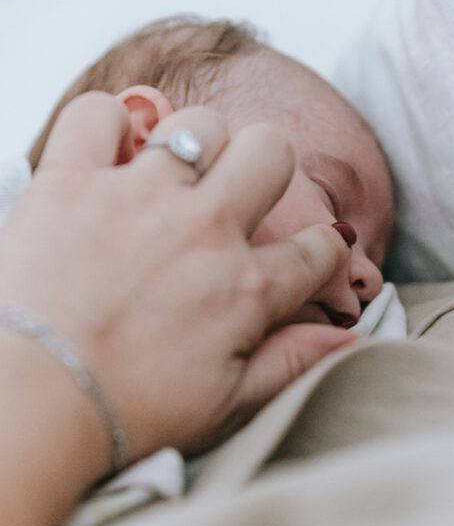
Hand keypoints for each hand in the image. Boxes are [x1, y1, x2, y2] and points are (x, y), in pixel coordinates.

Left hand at [0, 92, 353, 472]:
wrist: (34, 404)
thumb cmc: (128, 412)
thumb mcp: (227, 402)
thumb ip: (292, 362)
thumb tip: (347, 340)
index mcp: (246, 289)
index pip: (318, 248)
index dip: (323, 255)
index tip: (306, 264)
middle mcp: (204, 230)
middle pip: (270, 151)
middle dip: (266, 170)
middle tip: (237, 201)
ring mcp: (138, 198)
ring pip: (201, 124)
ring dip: (196, 148)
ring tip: (172, 182)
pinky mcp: (72, 181)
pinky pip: (99, 113)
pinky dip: (104, 127)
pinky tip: (107, 160)